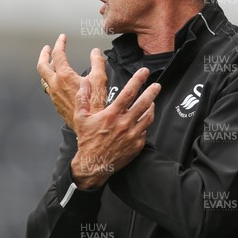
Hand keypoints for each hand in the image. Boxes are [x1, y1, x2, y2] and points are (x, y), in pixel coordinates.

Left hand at [37, 34, 107, 129]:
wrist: (89, 125)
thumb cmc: (96, 104)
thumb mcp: (100, 79)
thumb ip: (97, 62)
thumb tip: (95, 51)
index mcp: (64, 76)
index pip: (58, 54)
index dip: (60, 43)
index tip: (62, 38)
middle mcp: (55, 85)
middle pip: (42, 66)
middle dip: (44, 55)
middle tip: (48, 49)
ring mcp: (54, 96)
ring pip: (44, 79)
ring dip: (46, 68)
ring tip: (51, 64)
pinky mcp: (57, 105)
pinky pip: (49, 89)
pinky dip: (51, 81)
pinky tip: (59, 82)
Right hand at [71, 68, 160, 189]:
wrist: (93, 164)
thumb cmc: (87, 141)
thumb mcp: (81, 117)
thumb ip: (83, 98)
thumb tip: (84, 84)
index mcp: (112, 115)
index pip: (129, 92)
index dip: (138, 80)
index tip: (144, 72)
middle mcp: (124, 124)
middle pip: (144, 103)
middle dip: (152, 92)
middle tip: (157, 86)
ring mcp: (132, 135)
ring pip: (148, 117)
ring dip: (151, 107)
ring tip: (152, 102)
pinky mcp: (137, 145)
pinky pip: (145, 131)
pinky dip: (145, 124)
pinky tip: (143, 120)